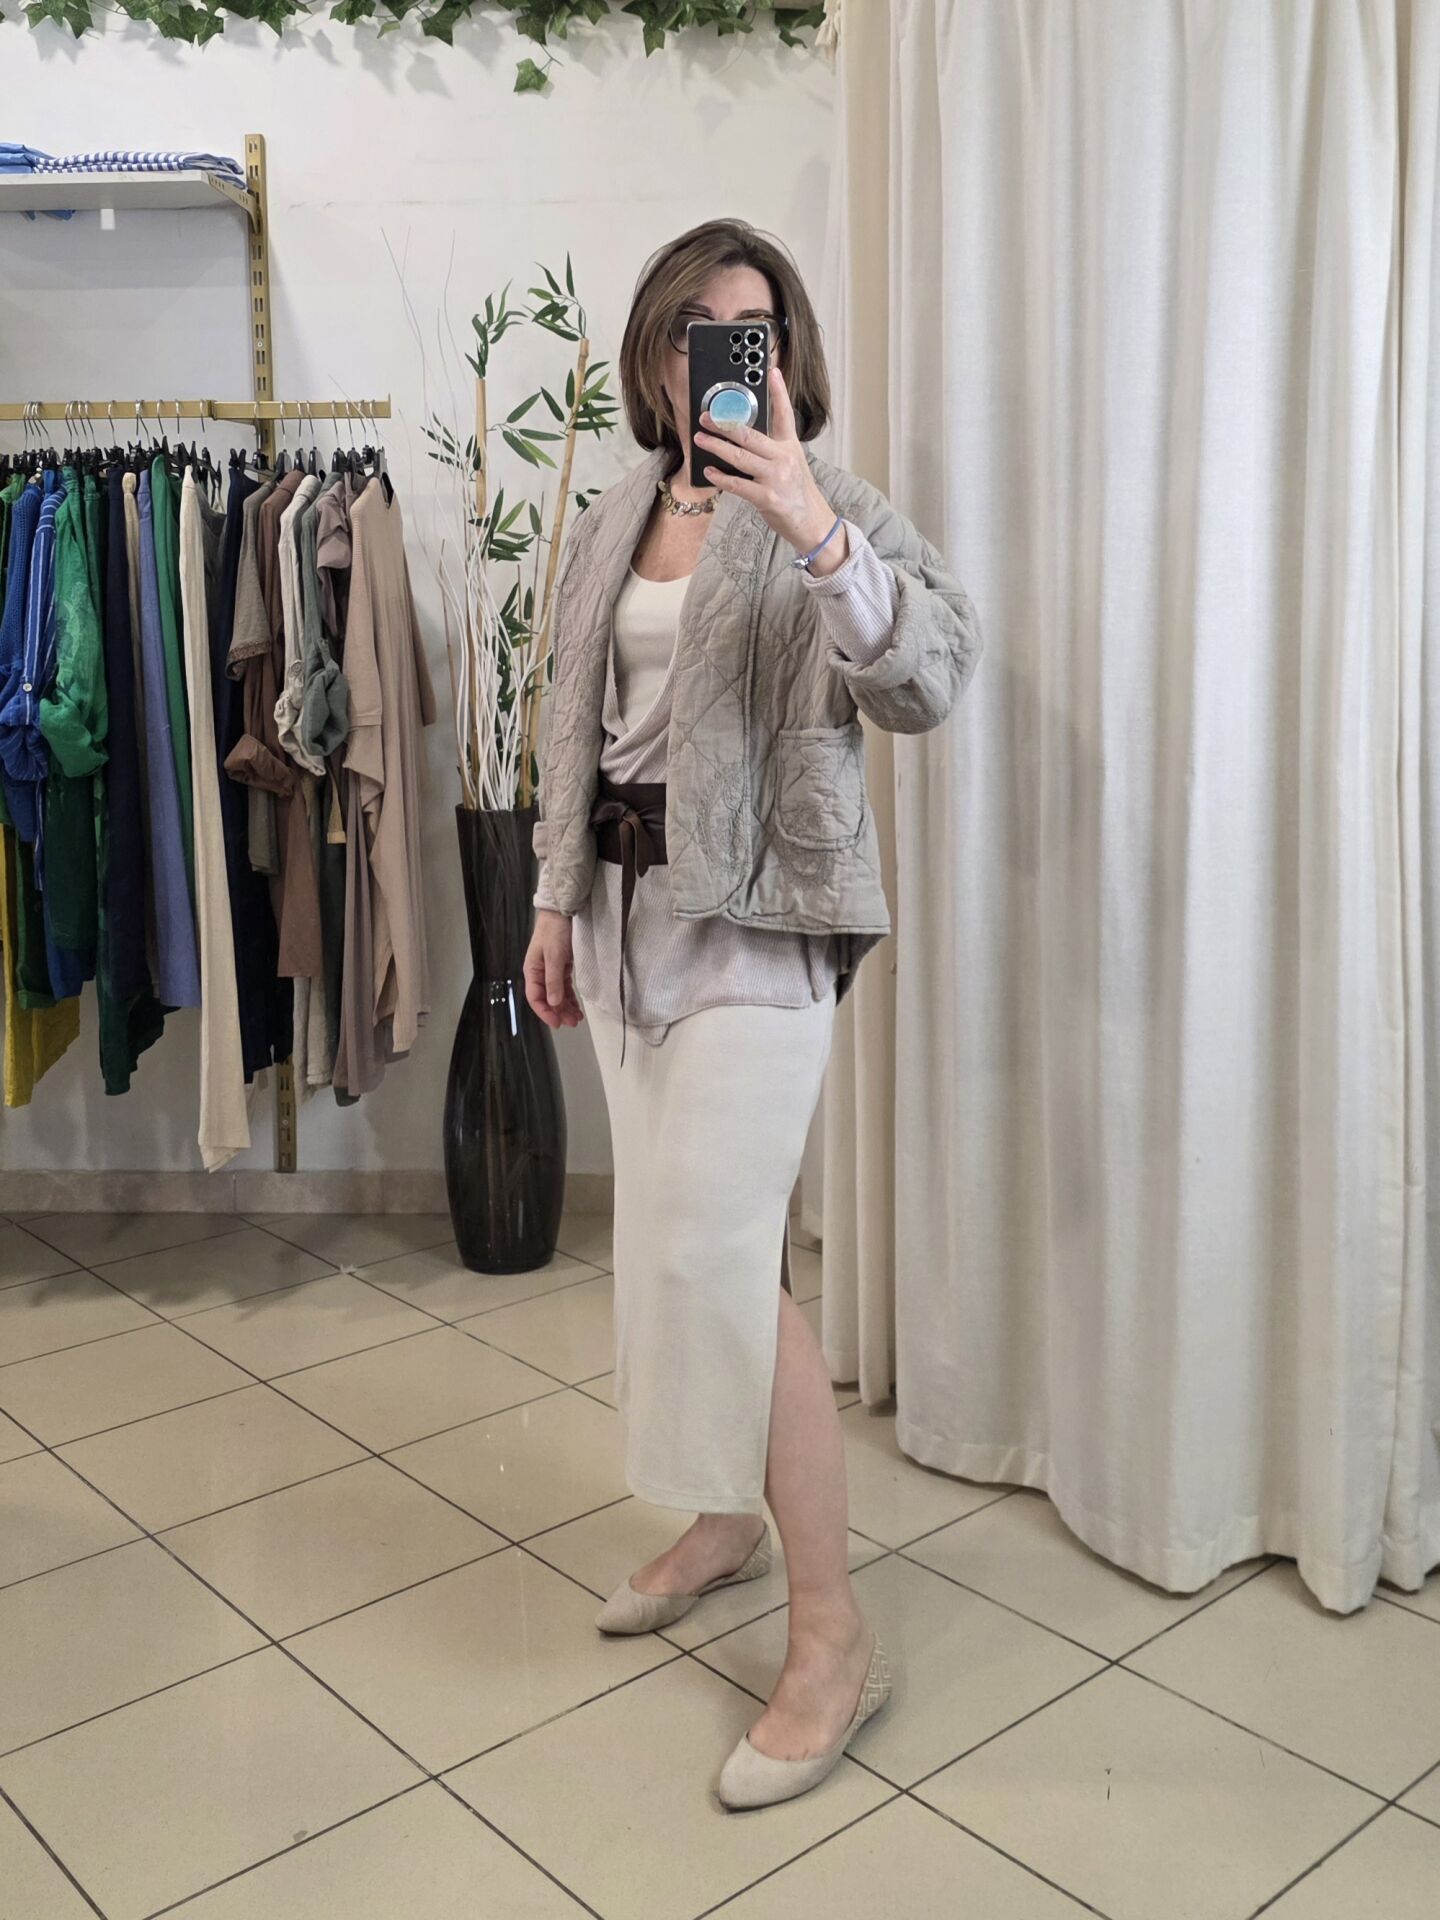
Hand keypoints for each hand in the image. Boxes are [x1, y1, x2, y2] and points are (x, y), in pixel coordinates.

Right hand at [524, 910, 583, 1028]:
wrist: (563, 911)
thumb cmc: (555, 931)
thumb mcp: (555, 956)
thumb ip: (554, 980)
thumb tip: (553, 1003)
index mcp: (532, 971)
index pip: (535, 998)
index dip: (545, 1012)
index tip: (558, 1023)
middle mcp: (540, 973)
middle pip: (547, 999)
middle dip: (559, 1012)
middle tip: (573, 1022)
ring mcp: (551, 971)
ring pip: (557, 995)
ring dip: (566, 1007)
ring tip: (577, 1018)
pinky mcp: (562, 967)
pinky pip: (565, 987)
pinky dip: (570, 997)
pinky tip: (577, 1006)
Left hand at [694, 366, 848, 571]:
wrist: (811, 522)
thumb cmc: (796, 493)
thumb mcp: (791, 464)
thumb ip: (771, 450)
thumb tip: (741, 439)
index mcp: (790, 446)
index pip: (784, 414)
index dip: (778, 392)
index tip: (772, 371)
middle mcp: (783, 458)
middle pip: (750, 435)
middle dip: (724, 425)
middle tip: (706, 417)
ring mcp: (776, 478)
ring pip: (740, 457)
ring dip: (716, 447)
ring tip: (700, 439)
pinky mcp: (767, 498)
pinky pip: (738, 485)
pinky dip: (721, 478)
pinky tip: (709, 471)